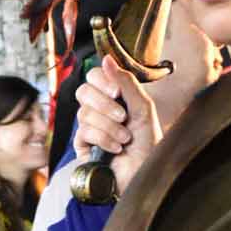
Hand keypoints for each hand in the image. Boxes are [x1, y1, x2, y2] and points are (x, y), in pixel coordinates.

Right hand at [75, 55, 162, 195]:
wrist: (145, 172)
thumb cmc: (148, 142)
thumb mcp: (142, 108)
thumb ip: (125, 82)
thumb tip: (106, 58)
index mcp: (113, 96)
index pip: (94, 76)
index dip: (102, 81)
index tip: (117, 92)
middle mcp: (99, 108)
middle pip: (84, 91)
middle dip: (105, 104)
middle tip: (123, 116)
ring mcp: (89, 126)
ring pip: (85, 112)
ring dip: (110, 126)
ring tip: (125, 138)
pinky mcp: (83, 145)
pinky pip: (84, 131)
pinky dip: (104, 139)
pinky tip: (116, 148)